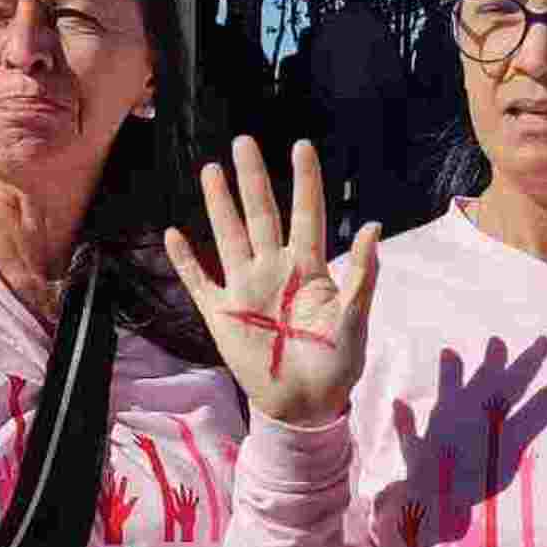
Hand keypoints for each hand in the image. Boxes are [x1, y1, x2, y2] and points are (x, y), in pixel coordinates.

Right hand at [166, 137, 377, 426]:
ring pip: (230, 236)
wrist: (306, 404)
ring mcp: (246, 289)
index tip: (301, 146)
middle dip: (253, 179)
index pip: (306, 214)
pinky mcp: (223, 314)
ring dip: (220, 204)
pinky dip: (185, 260)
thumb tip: (373, 227)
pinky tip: (173, 233)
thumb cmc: (337, 362)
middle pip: (262, 214)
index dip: (305, 181)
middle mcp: (275, 270)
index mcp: (309, 269)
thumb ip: (363, 275)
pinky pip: (199, 281)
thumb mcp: (354, 319)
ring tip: (211, 170)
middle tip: (245, 142)